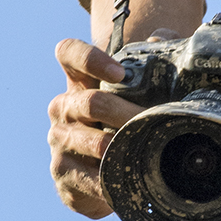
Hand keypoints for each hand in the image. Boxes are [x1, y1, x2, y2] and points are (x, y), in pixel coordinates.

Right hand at [48, 38, 142, 217]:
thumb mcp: (137, 95)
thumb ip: (151, 61)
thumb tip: (162, 38)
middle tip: (157, 123)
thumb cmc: (124, 126)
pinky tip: (129, 182)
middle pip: (89, 103)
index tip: (121, 73)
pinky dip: (112, 181)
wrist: (105, 174)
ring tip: (147, 154)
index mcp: (78, 82)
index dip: (91, 58)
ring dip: (123, 149)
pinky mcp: (62, 171)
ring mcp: (59, 139)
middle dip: (127, 114)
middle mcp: (62, 107)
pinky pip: (88, 177)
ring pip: (92, 142)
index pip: (69, 54)